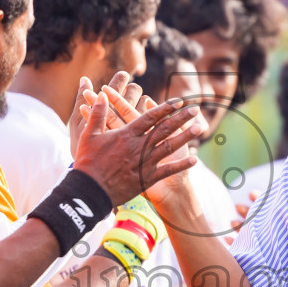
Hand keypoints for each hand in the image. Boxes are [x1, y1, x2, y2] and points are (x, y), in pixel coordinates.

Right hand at [72, 83, 202, 205]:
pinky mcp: (146, 179)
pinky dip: (181, 165)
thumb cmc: (87, 162)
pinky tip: (194, 159)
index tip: (178, 101)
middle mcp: (139, 147)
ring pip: (169, 147)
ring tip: (200, 128)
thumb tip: (103, 95)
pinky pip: (168, 170)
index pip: (150, 117)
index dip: (165, 108)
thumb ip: (98, 114)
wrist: (90, 191)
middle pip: (164, 129)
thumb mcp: (89, 135)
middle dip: (181, 118)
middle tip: (195, 110)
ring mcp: (144, 163)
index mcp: (126, 134)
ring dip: (185, 137)